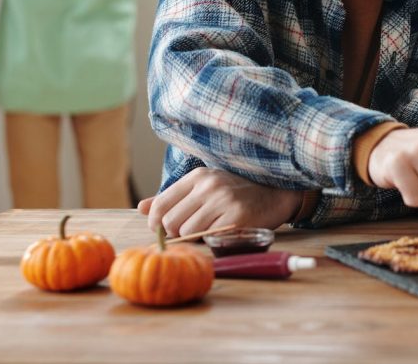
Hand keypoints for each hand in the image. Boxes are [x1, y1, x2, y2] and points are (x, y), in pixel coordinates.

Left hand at [137, 167, 303, 237]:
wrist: (275, 193)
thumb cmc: (235, 192)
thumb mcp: (203, 188)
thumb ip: (173, 198)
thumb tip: (141, 208)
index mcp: (197, 177)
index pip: (161, 204)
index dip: (156, 223)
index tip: (163, 231)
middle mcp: (208, 186)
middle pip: (171, 222)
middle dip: (176, 234)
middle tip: (189, 233)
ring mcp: (223, 201)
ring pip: (187, 233)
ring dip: (194, 239)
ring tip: (207, 232)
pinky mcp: (236, 218)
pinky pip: (208, 238)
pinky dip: (210, 241)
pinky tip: (220, 233)